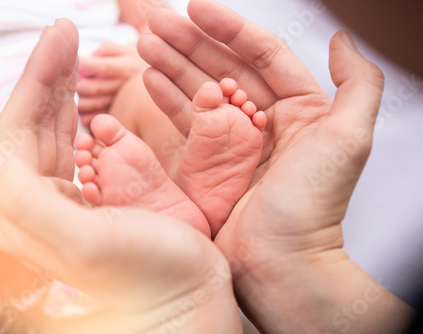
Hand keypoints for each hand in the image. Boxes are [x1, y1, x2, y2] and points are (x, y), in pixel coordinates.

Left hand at [0, 18, 240, 332]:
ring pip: (57, 132)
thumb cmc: (147, 276)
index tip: (62, 36)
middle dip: (50, 75)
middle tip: (68, 32)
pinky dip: (85, 116)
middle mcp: (44, 203)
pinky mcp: (102, 195)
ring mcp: (73, 197)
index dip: (37, 79)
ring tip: (73, 53)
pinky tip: (89, 101)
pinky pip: (84, 146)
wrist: (188, 299)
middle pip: (35, 124)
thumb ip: (26, 203)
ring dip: (63, 90)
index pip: (18, 129)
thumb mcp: (85, 244)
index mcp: (30, 211)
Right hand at [139, 1, 413, 331]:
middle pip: (223, 68)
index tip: (194, 8)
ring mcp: (234, 144)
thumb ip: (357, 84)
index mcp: (299, 110)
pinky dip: (168, 101)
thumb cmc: (312, 205)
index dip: (228, 27)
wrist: (279, 265)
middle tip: (155, 23)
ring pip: (200, 92)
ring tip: (144, 45)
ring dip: (172, 66)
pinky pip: (186, 124)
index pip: (260, 54)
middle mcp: (266, 123)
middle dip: (189, 43)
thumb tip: (343, 40)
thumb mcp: (348, 139)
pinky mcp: (208, 166)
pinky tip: (149, 81)